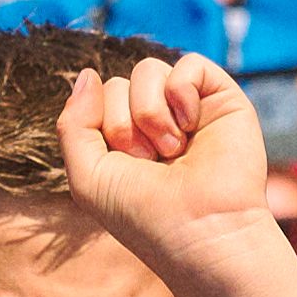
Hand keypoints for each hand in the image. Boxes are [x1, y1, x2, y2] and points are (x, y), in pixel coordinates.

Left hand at [56, 54, 280, 272]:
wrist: (203, 232)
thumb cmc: (147, 216)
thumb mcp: (88, 177)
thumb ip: (73, 124)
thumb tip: (88, 73)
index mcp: (125, 140)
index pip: (96, 99)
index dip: (104, 129)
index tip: (128, 168)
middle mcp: (156, 122)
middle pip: (118, 83)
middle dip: (125, 125)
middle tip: (152, 163)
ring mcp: (189, 109)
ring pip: (148, 69)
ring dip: (151, 113)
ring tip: (173, 150)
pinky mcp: (222, 100)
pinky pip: (189, 64)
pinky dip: (182, 91)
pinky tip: (191, 125)